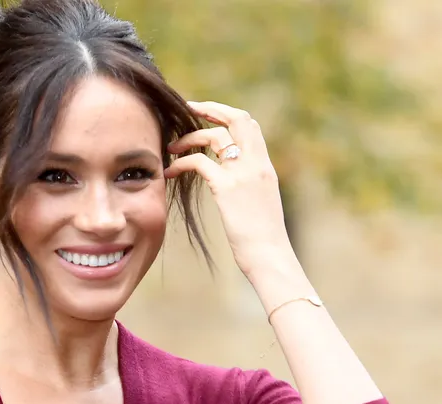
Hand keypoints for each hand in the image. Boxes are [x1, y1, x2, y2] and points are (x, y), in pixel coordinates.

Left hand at [164, 101, 295, 279]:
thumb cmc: (263, 240)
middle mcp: (257, 165)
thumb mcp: (261, 205)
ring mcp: (244, 174)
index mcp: (265, 167)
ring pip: (215, 136)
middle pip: (238, 118)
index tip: (207, 113)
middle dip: (211, 108)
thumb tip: (232, 185)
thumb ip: (249, 188)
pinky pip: (199, 162)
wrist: (270, 257)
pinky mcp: (227, 188)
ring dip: (189, 137)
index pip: (250, 125)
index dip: (227, 114)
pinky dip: (181, 162)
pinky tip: (170, 172)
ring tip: (172, 148)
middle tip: (188, 108)